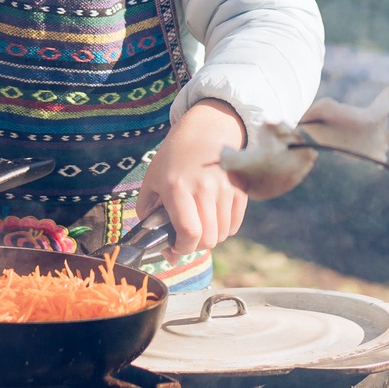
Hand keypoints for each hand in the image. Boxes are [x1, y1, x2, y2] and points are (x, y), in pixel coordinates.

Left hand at [136, 99, 249, 256]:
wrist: (203, 131)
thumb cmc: (173, 160)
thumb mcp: (151, 183)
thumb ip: (149, 218)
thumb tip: (168, 256)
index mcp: (177, 187)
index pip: (189, 231)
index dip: (182, 248)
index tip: (175, 246)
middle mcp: (203, 187)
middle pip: (208, 238)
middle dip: (196, 245)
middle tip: (187, 235)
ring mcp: (224, 187)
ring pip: (222, 234)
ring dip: (210, 237)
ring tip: (200, 223)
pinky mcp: (239, 188)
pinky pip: (235, 225)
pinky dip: (224, 229)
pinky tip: (213, 217)